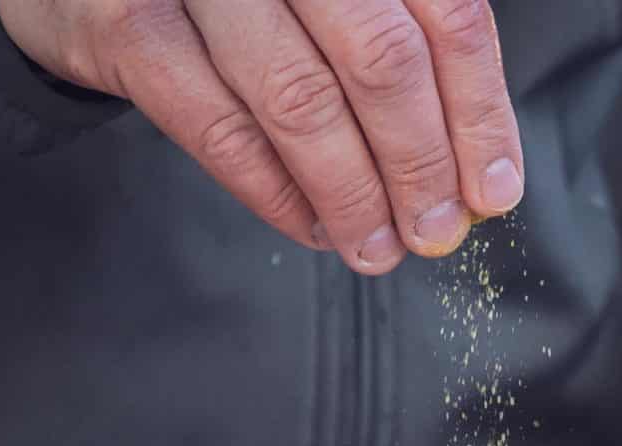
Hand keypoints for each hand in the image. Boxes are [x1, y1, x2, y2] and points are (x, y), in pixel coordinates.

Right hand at [0, 0, 523, 271]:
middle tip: (434, 232)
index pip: (445, 14)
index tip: (491, 191)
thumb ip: (397, 40)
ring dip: (351, 193)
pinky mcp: (130, 25)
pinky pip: (220, 129)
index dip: (478, 112)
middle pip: (381, 58)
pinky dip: (275, 192)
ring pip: (302, 100)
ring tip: (375, 246)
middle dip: (419, 164)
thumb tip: (472, 167)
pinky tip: (311, 224)